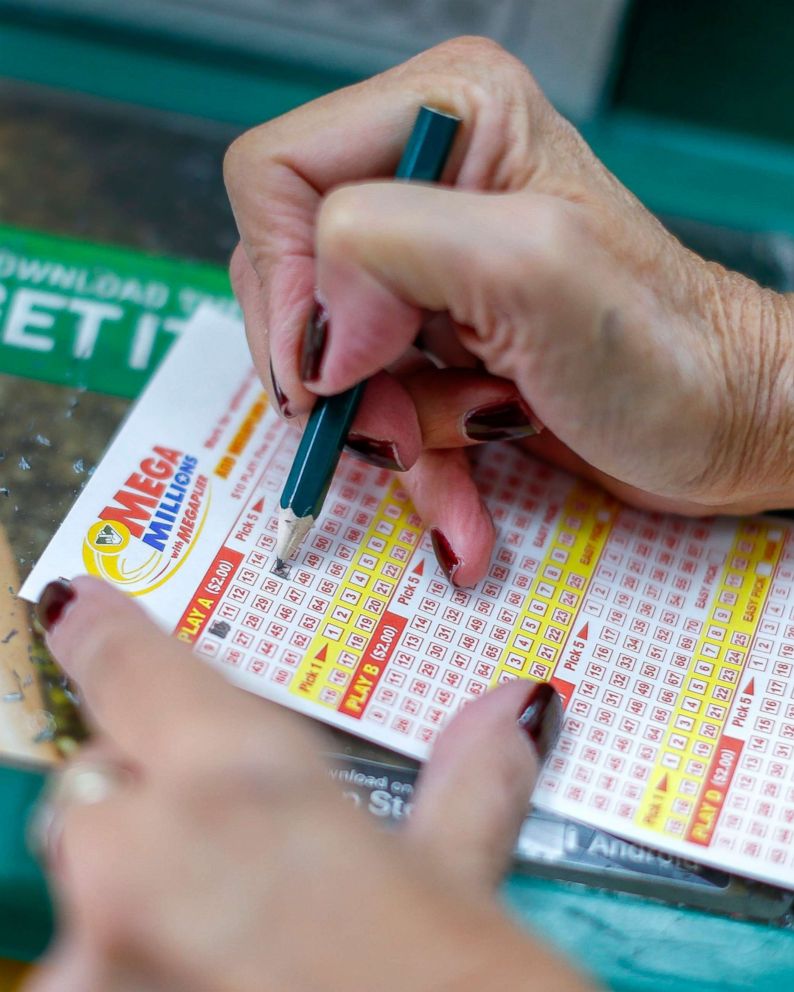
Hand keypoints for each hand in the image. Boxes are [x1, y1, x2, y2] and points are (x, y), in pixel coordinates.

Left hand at [26, 577, 589, 991]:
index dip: (107, 634)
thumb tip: (511, 712)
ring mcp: (88, 968)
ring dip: (139, 905)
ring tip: (228, 948)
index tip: (85, 611)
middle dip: (148, 808)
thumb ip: (463, 794)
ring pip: (85, 893)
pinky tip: (204, 986)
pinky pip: (79, 973)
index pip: (132, 670)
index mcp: (238, 790)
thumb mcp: (457, 899)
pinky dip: (127, 974)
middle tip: (227, 854)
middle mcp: (136, 868)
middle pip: (100, 791)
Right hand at [224, 36, 793, 585]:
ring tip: (474, 442)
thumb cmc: (665, 349)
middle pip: (293, 279)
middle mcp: (429, 183)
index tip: (337, 366)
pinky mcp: (437, 338)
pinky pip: (376, 406)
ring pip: (332, 361)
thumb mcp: (532, 266)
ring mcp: (429, 268)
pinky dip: (415, 464)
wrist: (721, 426)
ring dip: (394, 432)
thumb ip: (388, 246)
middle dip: (348, 376)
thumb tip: (317, 329)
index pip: (277, 177)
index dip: (286, 281)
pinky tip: (463, 499)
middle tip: (403, 423)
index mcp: (448, 117)